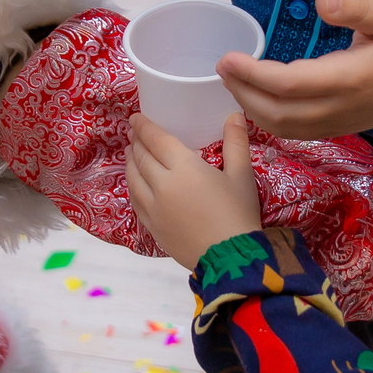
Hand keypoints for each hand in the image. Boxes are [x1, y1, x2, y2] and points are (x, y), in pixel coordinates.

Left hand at [126, 112, 263, 267]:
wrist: (230, 258)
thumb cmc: (239, 214)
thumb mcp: (242, 176)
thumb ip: (236, 143)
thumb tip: (234, 115)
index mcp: (184, 168)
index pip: (156, 140)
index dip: (144, 126)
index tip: (135, 117)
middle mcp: (163, 185)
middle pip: (142, 158)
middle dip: (136, 142)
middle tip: (134, 133)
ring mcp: (154, 208)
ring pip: (134, 179)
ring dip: (130, 163)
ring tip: (130, 154)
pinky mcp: (153, 227)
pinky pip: (135, 202)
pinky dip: (132, 187)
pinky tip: (134, 184)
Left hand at [216, 0, 372, 138]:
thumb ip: (357, 8)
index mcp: (350, 79)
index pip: (289, 84)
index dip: (253, 75)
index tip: (227, 59)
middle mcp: (341, 108)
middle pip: (278, 112)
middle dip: (244, 92)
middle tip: (222, 68)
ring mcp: (341, 122)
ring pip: (284, 127)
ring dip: (253, 108)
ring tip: (234, 83)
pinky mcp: (342, 127)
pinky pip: (298, 132)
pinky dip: (271, 120)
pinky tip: (259, 102)